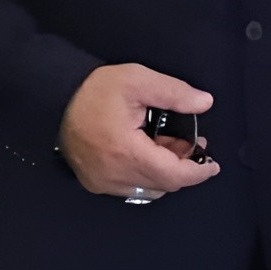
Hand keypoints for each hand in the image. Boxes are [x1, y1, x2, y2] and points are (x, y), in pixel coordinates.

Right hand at [57, 63, 220, 199]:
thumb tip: (205, 102)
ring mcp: (102, 183)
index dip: (197, 172)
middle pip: (161, 185)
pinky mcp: (94, 182)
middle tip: (194, 144)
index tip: (213, 164)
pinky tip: (150, 151)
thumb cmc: (97, 89)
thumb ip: (174, 93)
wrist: (57, 98)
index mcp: (126, 153)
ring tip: (173, 145)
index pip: (171, 175)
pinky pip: (131, 187)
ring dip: (165, 172)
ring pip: (147, 189)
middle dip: (183, 168)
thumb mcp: (139, 81)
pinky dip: (147, 174)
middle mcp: (114, 176)